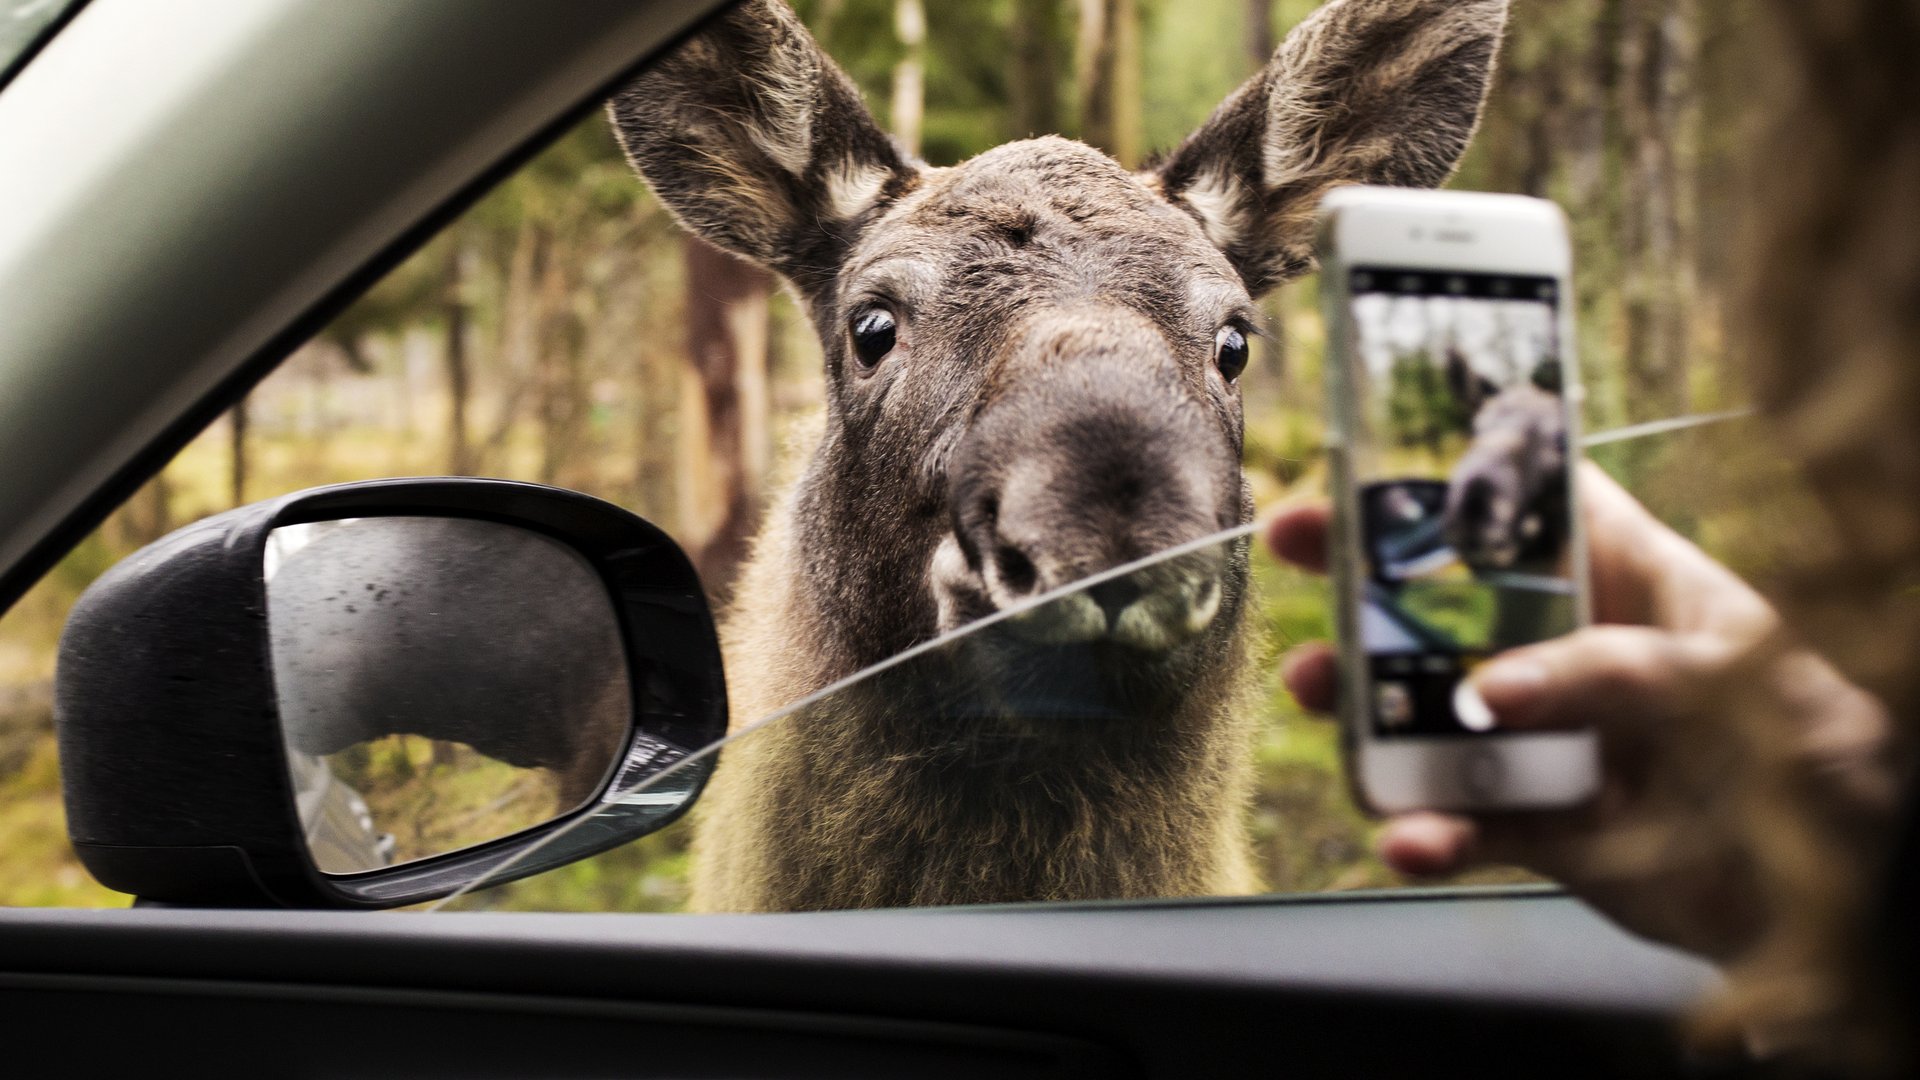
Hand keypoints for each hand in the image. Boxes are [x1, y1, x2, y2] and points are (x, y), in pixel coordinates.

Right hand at [1269, 463, 1895, 959]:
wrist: (1860, 895)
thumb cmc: (1825, 745)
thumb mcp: (1734, 675)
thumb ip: (1615, 671)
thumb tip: (1492, 692)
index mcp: (1630, 579)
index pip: (1530, 503)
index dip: (1448, 472)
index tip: (1366, 458)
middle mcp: (1576, 650)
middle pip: (1450, 599)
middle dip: (1367, 577)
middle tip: (1299, 556)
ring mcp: (1553, 738)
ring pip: (1431, 711)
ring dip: (1366, 706)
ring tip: (1325, 701)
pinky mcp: (1547, 825)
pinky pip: (1466, 824)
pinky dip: (1426, 833)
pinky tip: (1410, 835)